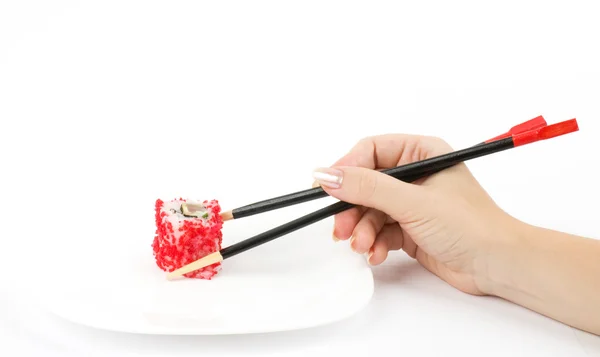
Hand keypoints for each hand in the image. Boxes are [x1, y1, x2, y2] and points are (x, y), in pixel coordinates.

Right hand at [312, 134, 521, 295]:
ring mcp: (411, 203)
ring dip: (361, 230)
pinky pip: (379, 231)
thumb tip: (327, 175)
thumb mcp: (414, 202)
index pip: (370, 151)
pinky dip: (374, 243)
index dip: (346, 168)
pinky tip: (377, 255)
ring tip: (363, 247)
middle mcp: (414, 175)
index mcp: (421, 152)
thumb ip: (368, 188)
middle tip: (340, 228)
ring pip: (369, 210)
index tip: (325, 187)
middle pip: (365, 184)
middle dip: (351, 208)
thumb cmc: (471, 225)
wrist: (497, 266)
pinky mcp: (409, 228)